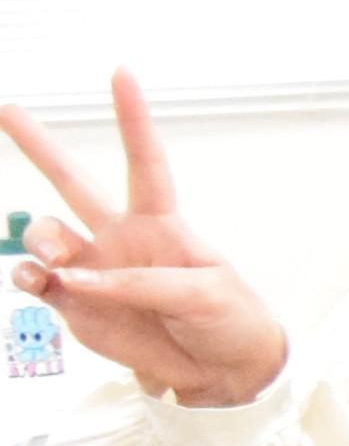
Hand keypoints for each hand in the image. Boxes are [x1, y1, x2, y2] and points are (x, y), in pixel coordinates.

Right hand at [4, 76, 289, 407]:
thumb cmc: (228, 321)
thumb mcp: (203, 293)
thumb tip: (77, 278)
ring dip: (42, 239)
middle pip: (74, 182)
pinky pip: (37, 281)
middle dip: (38, 145)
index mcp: (163, 224)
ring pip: (46, 233)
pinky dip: (31, 278)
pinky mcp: (75, 303)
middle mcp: (121, 237)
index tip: (121, 74)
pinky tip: (41, 281)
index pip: (146, 162)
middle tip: (7, 109)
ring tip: (56, 261)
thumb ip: (141, 282)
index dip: (133, 119)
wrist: (222, 371)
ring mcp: (93, 268)